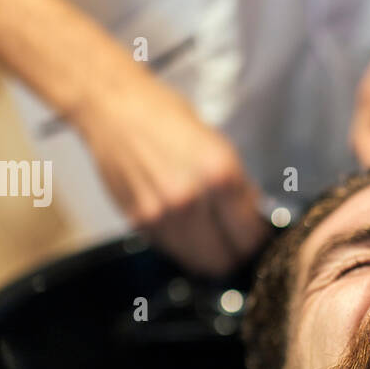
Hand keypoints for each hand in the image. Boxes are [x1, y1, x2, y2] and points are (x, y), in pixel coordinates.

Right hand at [75, 71, 268, 275]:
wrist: (112, 106)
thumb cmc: (165, 116)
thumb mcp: (217, 144)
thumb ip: (236, 186)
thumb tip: (254, 219)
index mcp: (218, 174)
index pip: (249, 237)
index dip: (256, 239)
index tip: (256, 234)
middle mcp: (188, 200)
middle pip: (223, 261)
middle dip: (234, 254)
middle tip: (235, 240)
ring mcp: (160, 215)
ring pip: (196, 262)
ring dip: (207, 253)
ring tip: (211, 232)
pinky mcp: (137, 221)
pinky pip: (171, 249)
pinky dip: (183, 245)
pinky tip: (185, 223)